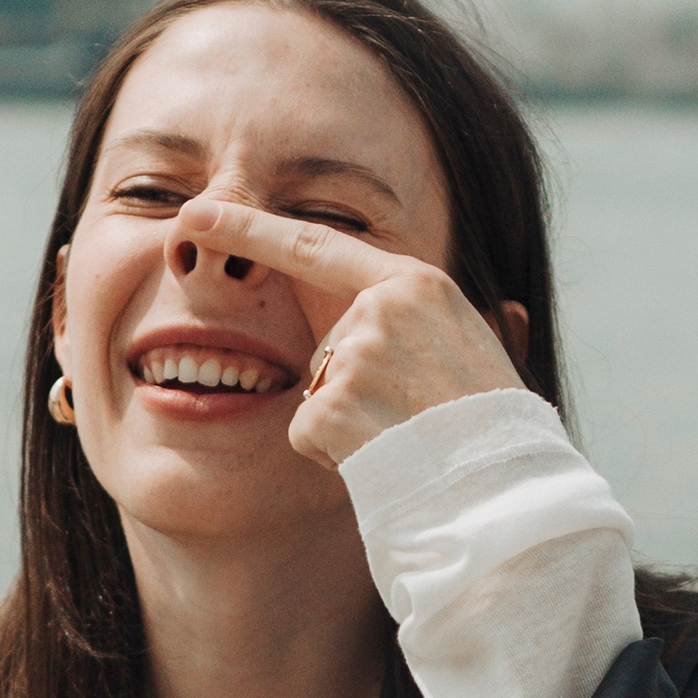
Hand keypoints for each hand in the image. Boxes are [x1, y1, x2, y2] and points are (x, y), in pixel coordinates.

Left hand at [176, 199, 527, 467]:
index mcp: (413, 282)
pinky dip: (336, 451)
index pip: (315, 246)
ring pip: (319, 391)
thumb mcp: (471, 340)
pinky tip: (382, 453)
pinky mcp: (331, 406)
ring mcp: (352, 356)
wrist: (500, 483)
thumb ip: (426, 317)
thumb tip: (456, 306)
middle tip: (411, 414)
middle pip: (325, 345)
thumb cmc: (488, 418)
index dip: (251, 229)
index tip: (197, 214)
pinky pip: (310, 431)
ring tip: (405, 434)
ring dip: (349, 420)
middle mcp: (377, 309)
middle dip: (350, 386)